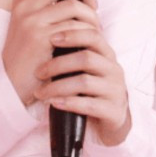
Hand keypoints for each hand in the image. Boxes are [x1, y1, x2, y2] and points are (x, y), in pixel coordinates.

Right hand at [1, 0, 99, 106]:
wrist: (10, 83)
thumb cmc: (27, 52)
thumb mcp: (29, 21)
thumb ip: (46, 2)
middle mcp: (25, 5)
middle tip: (93, 4)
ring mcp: (32, 21)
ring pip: (74, 6)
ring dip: (91, 17)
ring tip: (93, 28)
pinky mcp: (41, 38)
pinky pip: (75, 28)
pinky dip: (87, 33)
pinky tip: (87, 41)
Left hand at [33, 27, 131, 146]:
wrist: (111, 121)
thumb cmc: (90, 90)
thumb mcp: (85, 69)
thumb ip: (74, 54)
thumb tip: (46, 36)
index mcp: (107, 54)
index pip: (93, 36)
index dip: (73, 35)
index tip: (51, 39)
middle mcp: (114, 70)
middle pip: (86, 58)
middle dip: (58, 64)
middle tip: (38, 72)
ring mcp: (116, 91)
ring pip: (84, 82)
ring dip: (57, 87)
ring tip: (40, 92)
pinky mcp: (114, 111)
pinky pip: (89, 105)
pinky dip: (69, 103)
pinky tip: (54, 103)